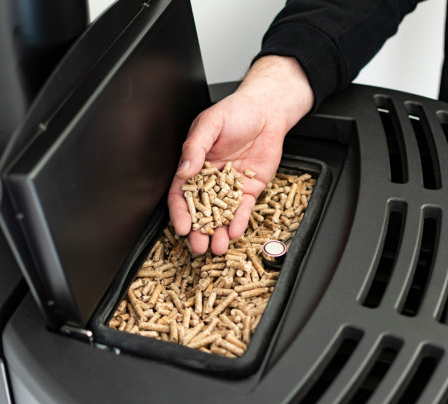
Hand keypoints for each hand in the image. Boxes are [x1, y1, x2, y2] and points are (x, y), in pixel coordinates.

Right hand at [168, 56, 313, 254]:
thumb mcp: (210, 124)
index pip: (182, 194)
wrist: (267, 110)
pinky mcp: (250, 189)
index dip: (180, 212)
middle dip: (199, 231)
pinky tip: (236, 232)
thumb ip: (195, 147)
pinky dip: (240, 221)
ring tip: (219, 248)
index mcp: (194, 164)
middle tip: (199, 247)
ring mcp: (230, 186)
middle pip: (201, 211)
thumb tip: (183, 170)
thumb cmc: (236, 111)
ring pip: (222, 215)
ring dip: (219, 232)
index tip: (182, 228)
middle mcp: (210, 179)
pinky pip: (243, 208)